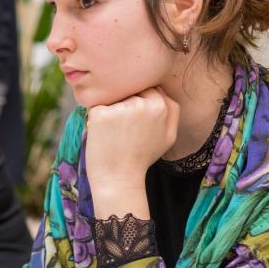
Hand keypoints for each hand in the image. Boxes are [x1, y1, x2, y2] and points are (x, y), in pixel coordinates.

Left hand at [85, 87, 177, 217]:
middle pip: (129, 91)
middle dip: (124, 104)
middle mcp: (141, 103)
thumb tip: (162, 89)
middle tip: (124, 130)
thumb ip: (172, 110)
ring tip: (115, 134)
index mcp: (161, 106)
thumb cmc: (142, 157)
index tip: (134, 121)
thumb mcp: (168, 136)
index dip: (138, 102)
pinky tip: (103, 135)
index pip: (147, 88)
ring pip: (113, 98)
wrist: (119, 179)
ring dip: (111, 110)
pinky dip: (97, 118)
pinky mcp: (100, 114)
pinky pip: (97, 106)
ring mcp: (120, 108)